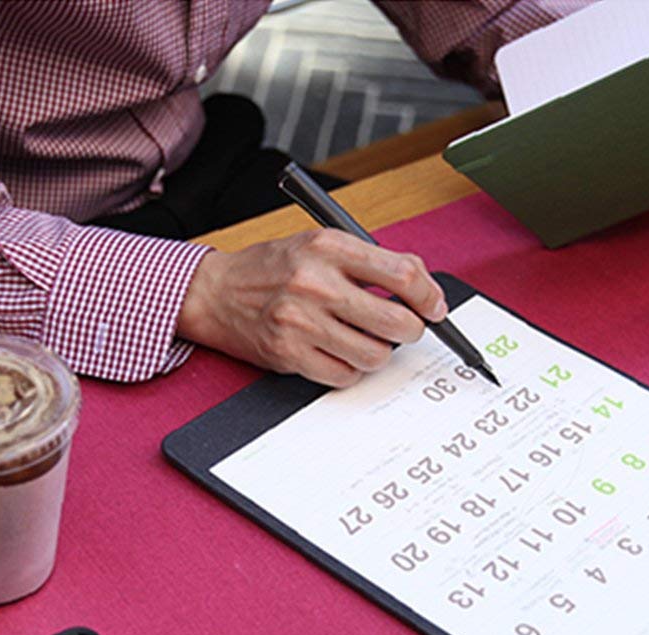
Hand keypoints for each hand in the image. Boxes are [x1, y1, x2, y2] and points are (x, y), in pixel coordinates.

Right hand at [177, 229, 446, 386]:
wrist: (215, 293)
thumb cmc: (270, 269)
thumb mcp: (317, 244)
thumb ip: (367, 260)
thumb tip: (420, 285)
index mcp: (328, 247)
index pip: (402, 274)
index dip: (429, 296)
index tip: (433, 306)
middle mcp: (315, 283)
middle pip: (396, 322)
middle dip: (411, 331)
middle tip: (405, 329)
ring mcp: (301, 322)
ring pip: (374, 355)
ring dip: (378, 353)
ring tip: (363, 340)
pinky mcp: (289, 354)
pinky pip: (344, 375)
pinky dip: (349, 369)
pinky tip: (338, 353)